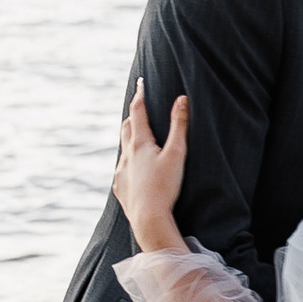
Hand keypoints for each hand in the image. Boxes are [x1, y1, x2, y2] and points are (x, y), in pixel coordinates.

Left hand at [115, 86, 188, 254]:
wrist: (149, 219)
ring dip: (129, 139)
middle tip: (139, 107)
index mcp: (140, 143)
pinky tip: (135, 169)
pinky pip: (122, 169)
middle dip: (132, 116)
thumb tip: (182, 99)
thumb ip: (179, 126)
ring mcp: (121, 172)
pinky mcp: (120, 188)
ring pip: (123, 148)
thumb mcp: (177, 154)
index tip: (140, 82)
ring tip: (138, 137)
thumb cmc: (165, 187)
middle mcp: (126, 155)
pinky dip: (128, 162)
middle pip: (126, 127)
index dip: (140, 94)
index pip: (137, 111)